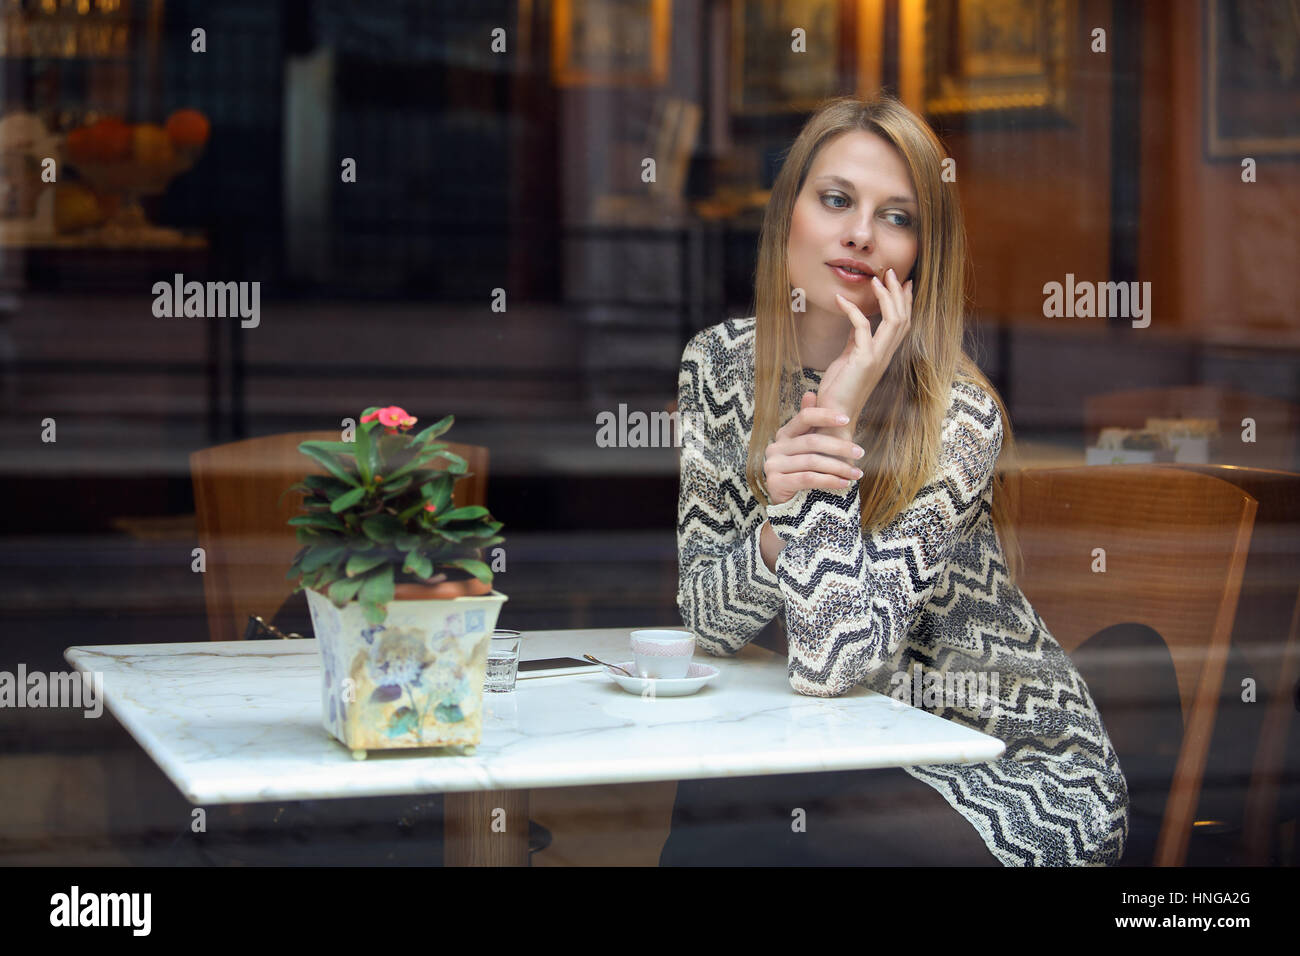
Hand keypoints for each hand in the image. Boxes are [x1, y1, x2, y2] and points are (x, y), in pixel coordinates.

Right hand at [763, 390, 864, 505]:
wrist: (789, 506)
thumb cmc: (803, 473)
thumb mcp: (808, 448)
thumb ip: (810, 424)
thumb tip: (810, 393)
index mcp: (784, 435)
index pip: (804, 417)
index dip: (825, 416)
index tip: (847, 420)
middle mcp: (775, 447)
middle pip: (812, 442)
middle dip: (840, 447)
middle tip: (860, 452)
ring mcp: (773, 465)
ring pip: (812, 462)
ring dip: (839, 467)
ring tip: (857, 472)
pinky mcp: (776, 482)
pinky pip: (808, 478)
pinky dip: (829, 480)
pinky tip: (844, 483)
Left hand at [817, 269, 912, 428]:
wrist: (833, 417)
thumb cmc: (838, 391)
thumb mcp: (847, 360)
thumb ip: (855, 343)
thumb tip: (856, 324)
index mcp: (884, 355)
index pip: (902, 324)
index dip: (904, 302)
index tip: (903, 283)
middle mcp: (885, 355)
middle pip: (903, 318)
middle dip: (899, 293)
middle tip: (892, 272)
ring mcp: (877, 357)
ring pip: (894, 320)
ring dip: (886, 296)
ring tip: (876, 279)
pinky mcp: (863, 360)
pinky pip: (862, 327)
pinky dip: (852, 310)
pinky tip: (840, 299)